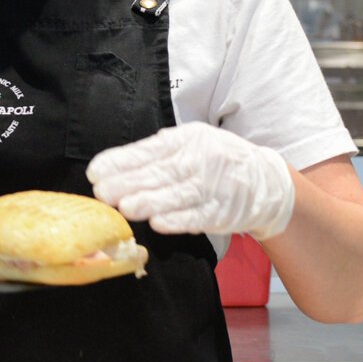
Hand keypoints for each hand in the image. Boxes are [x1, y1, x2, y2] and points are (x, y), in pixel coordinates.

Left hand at [85, 122, 294, 239]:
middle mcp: (202, 159)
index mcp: (189, 139)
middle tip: (102, 192)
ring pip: (178, 194)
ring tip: (124, 207)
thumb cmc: (216, 161)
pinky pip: (199, 216)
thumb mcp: (191, 144)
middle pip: (161, 172)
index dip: (121, 161)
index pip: (150, 149)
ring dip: (150, 201)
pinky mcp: (224, 211)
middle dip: (128, 183)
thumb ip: (157, 153)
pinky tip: (159, 222)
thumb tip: (115, 165)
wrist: (266, 182)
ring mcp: (215, 186)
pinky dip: (178, 220)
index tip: (96, 171)